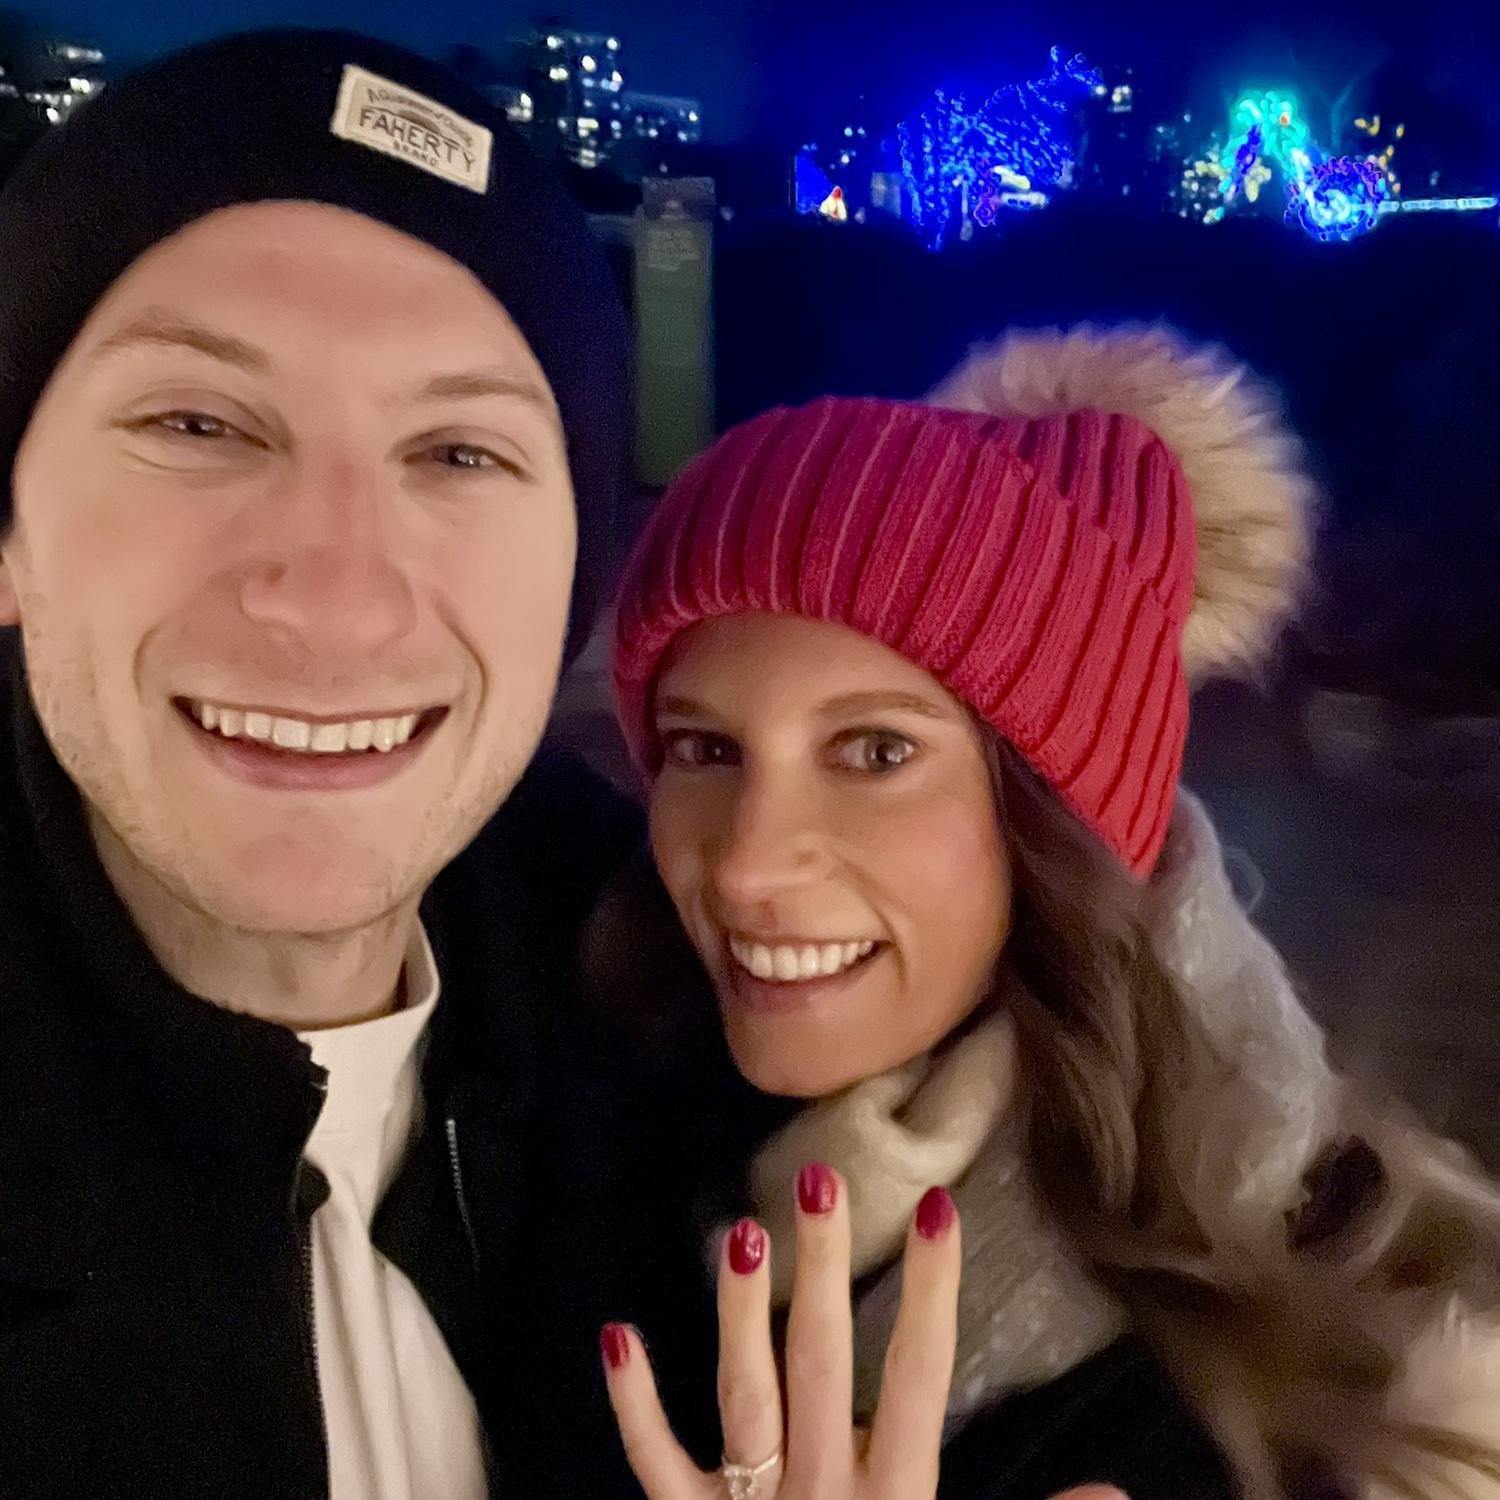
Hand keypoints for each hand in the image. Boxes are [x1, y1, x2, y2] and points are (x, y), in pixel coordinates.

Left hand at [601, 1162, 960, 1498]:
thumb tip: (1121, 1492)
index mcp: (896, 1498)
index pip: (921, 1377)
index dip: (931, 1293)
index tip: (939, 1210)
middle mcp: (821, 1491)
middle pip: (822, 1363)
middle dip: (823, 1271)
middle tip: (818, 1179)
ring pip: (743, 1398)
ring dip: (739, 1316)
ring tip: (736, 1232)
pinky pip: (657, 1466)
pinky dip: (635, 1406)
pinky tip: (617, 1335)